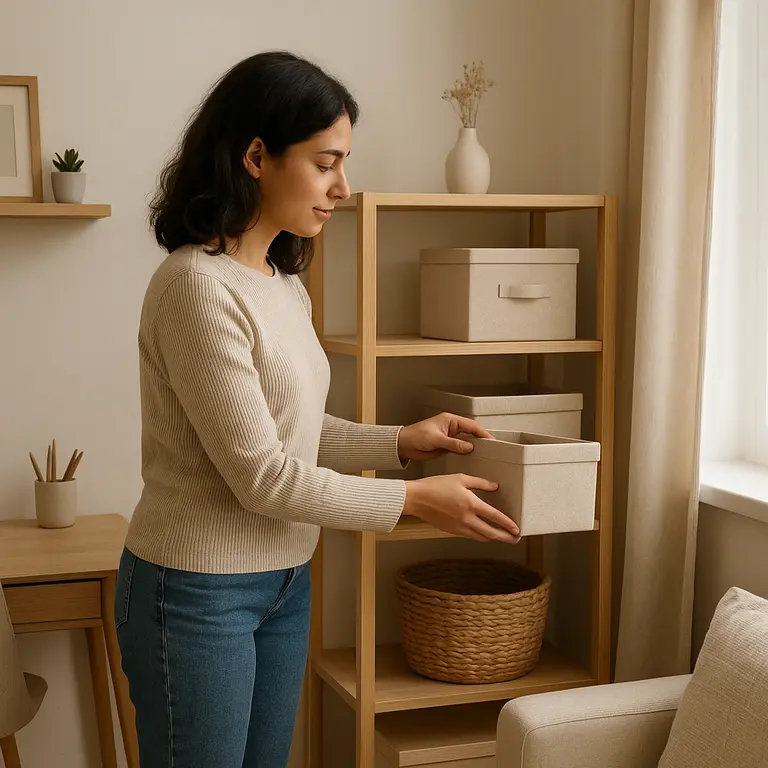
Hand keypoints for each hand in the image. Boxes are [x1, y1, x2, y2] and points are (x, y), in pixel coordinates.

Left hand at [398, 412, 492, 461]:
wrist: (404, 445)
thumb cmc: (414, 436)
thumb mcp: (436, 439)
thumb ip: (453, 443)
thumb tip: (468, 446)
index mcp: (449, 420)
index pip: (470, 425)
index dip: (481, 432)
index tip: (489, 440)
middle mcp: (451, 427)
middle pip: (470, 432)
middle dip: (479, 439)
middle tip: (489, 447)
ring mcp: (449, 437)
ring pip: (466, 441)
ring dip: (473, 446)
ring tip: (483, 453)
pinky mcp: (446, 446)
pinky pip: (460, 448)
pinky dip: (465, 452)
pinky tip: (470, 457)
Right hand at [403, 474, 520, 542]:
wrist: (417, 498)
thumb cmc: (436, 486)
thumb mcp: (460, 478)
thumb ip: (480, 483)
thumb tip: (493, 486)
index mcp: (471, 504)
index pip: (495, 517)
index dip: (508, 524)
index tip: (517, 529)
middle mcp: (467, 519)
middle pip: (491, 533)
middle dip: (505, 538)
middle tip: (514, 539)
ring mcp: (459, 527)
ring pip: (481, 537)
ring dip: (493, 538)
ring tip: (501, 537)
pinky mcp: (452, 531)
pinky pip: (470, 536)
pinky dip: (480, 536)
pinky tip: (482, 533)